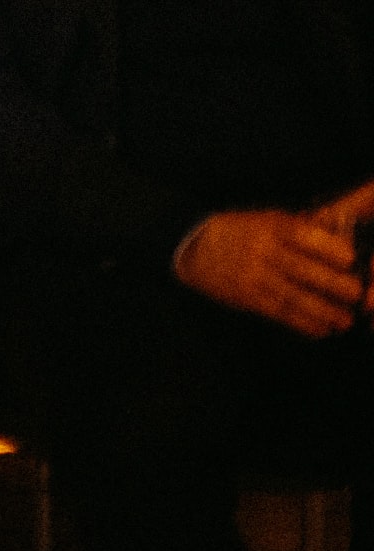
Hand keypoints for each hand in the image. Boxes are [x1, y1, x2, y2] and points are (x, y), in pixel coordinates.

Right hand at [176, 208, 365, 337]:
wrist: (192, 247)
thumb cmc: (237, 231)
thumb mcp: (263, 219)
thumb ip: (297, 226)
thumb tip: (339, 230)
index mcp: (266, 226)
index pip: (300, 235)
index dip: (326, 247)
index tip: (350, 258)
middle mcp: (260, 251)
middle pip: (301, 269)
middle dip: (332, 284)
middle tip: (357, 294)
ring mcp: (252, 276)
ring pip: (293, 296)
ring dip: (323, 311)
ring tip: (345, 320)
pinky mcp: (246, 297)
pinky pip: (279, 313)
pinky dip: (302, 324)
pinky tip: (322, 330)